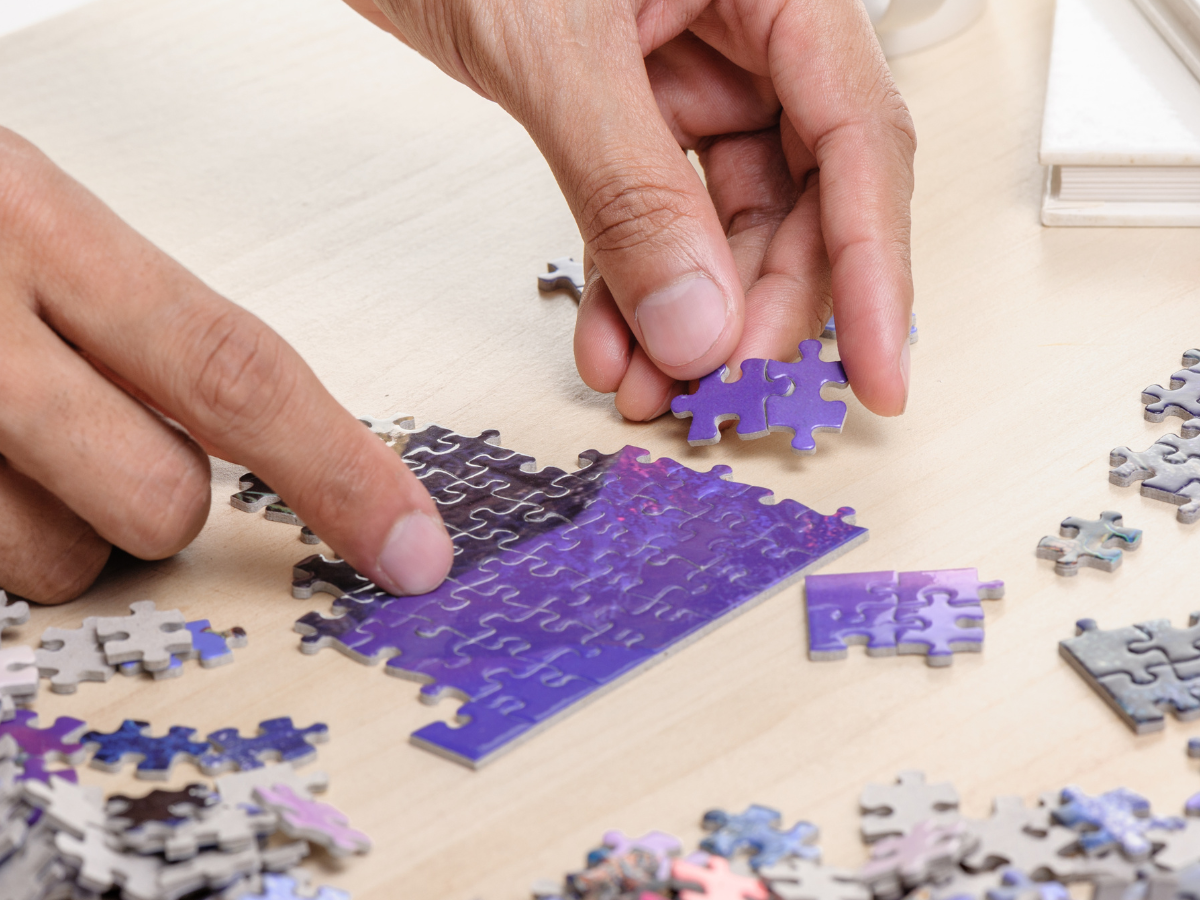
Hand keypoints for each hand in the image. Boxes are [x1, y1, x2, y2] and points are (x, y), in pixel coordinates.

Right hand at [0, 129, 451, 602]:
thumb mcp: (16, 212)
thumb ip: (121, 316)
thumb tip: (234, 437)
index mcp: (29, 223)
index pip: (236, 369)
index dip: (341, 470)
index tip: (412, 546)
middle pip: (156, 502)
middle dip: (154, 501)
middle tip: (88, 434)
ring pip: (50, 566)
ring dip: (46, 530)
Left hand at [344, 0, 914, 419]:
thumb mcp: (554, 48)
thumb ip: (631, 188)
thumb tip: (697, 323)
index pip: (861, 140)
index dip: (872, 270)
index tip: (875, 372)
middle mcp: (751, 29)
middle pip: (802, 201)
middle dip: (759, 312)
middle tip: (722, 396)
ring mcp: (692, 71)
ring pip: (727, 226)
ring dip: (689, 321)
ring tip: (652, 389)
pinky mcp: (631, 109)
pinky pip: (652, 218)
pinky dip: (630, 289)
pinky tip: (613, 347)